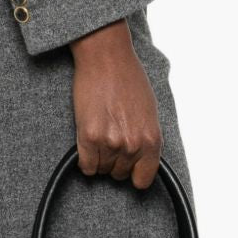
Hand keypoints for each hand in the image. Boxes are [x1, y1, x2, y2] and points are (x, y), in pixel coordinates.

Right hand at [69, 19, 161, 189]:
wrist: (106, 57)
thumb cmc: (128, 78)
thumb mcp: (149, 112)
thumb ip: (146, 138)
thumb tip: (141, 158)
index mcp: (152, 140)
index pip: (144, 179)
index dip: (134, 174)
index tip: (129, 168)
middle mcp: (132, 145)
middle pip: (120, 174)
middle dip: (115, 161)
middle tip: (110, 138)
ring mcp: (110, 143)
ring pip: (102, 170)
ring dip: (99, 157)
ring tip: (100, 133)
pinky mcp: (89, 137)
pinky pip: (86, 166)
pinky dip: (85, 158)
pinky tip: (87, 141)